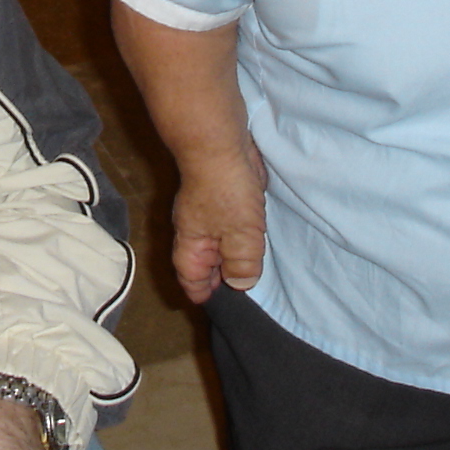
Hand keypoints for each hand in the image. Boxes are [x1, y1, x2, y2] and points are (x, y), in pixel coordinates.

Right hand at [169, 147, 267, 304]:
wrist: (220, 144)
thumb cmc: (225, 191)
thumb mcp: (241, 236)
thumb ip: (241, 264)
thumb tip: (240, 284)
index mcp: (192, 246)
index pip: (192, 281)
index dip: (207, 295)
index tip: (227, 304)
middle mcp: (196, 232)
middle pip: (204, 264)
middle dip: (221, 278)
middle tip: (245, 289)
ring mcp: (208, 214)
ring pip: (218, 244)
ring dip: (233, 255)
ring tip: (255, 267)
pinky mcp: (223, 198)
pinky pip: (230, 224)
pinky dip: (241, 233)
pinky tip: (257, 235)